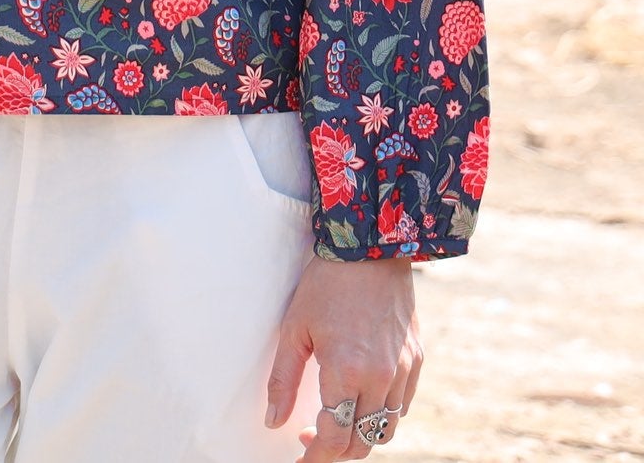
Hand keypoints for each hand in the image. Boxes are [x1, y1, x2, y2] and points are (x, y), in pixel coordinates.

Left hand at [266, 254, 421, 458]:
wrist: (371, 247)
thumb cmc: (326, 283)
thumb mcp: (295, 327)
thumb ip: (283, 379)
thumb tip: (273, 421)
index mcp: (346, 371)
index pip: (333, 439)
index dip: (314, 457)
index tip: (299, 457)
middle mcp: (380, 378)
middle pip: (362, 443)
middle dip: (336, 451)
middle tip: (312, 438)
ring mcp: (403, 370)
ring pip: (386, 430)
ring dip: (361, 435)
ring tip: (338, 419)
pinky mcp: (417, 359)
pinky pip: (402, 405)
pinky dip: (382, 413)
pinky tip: (362, 397)